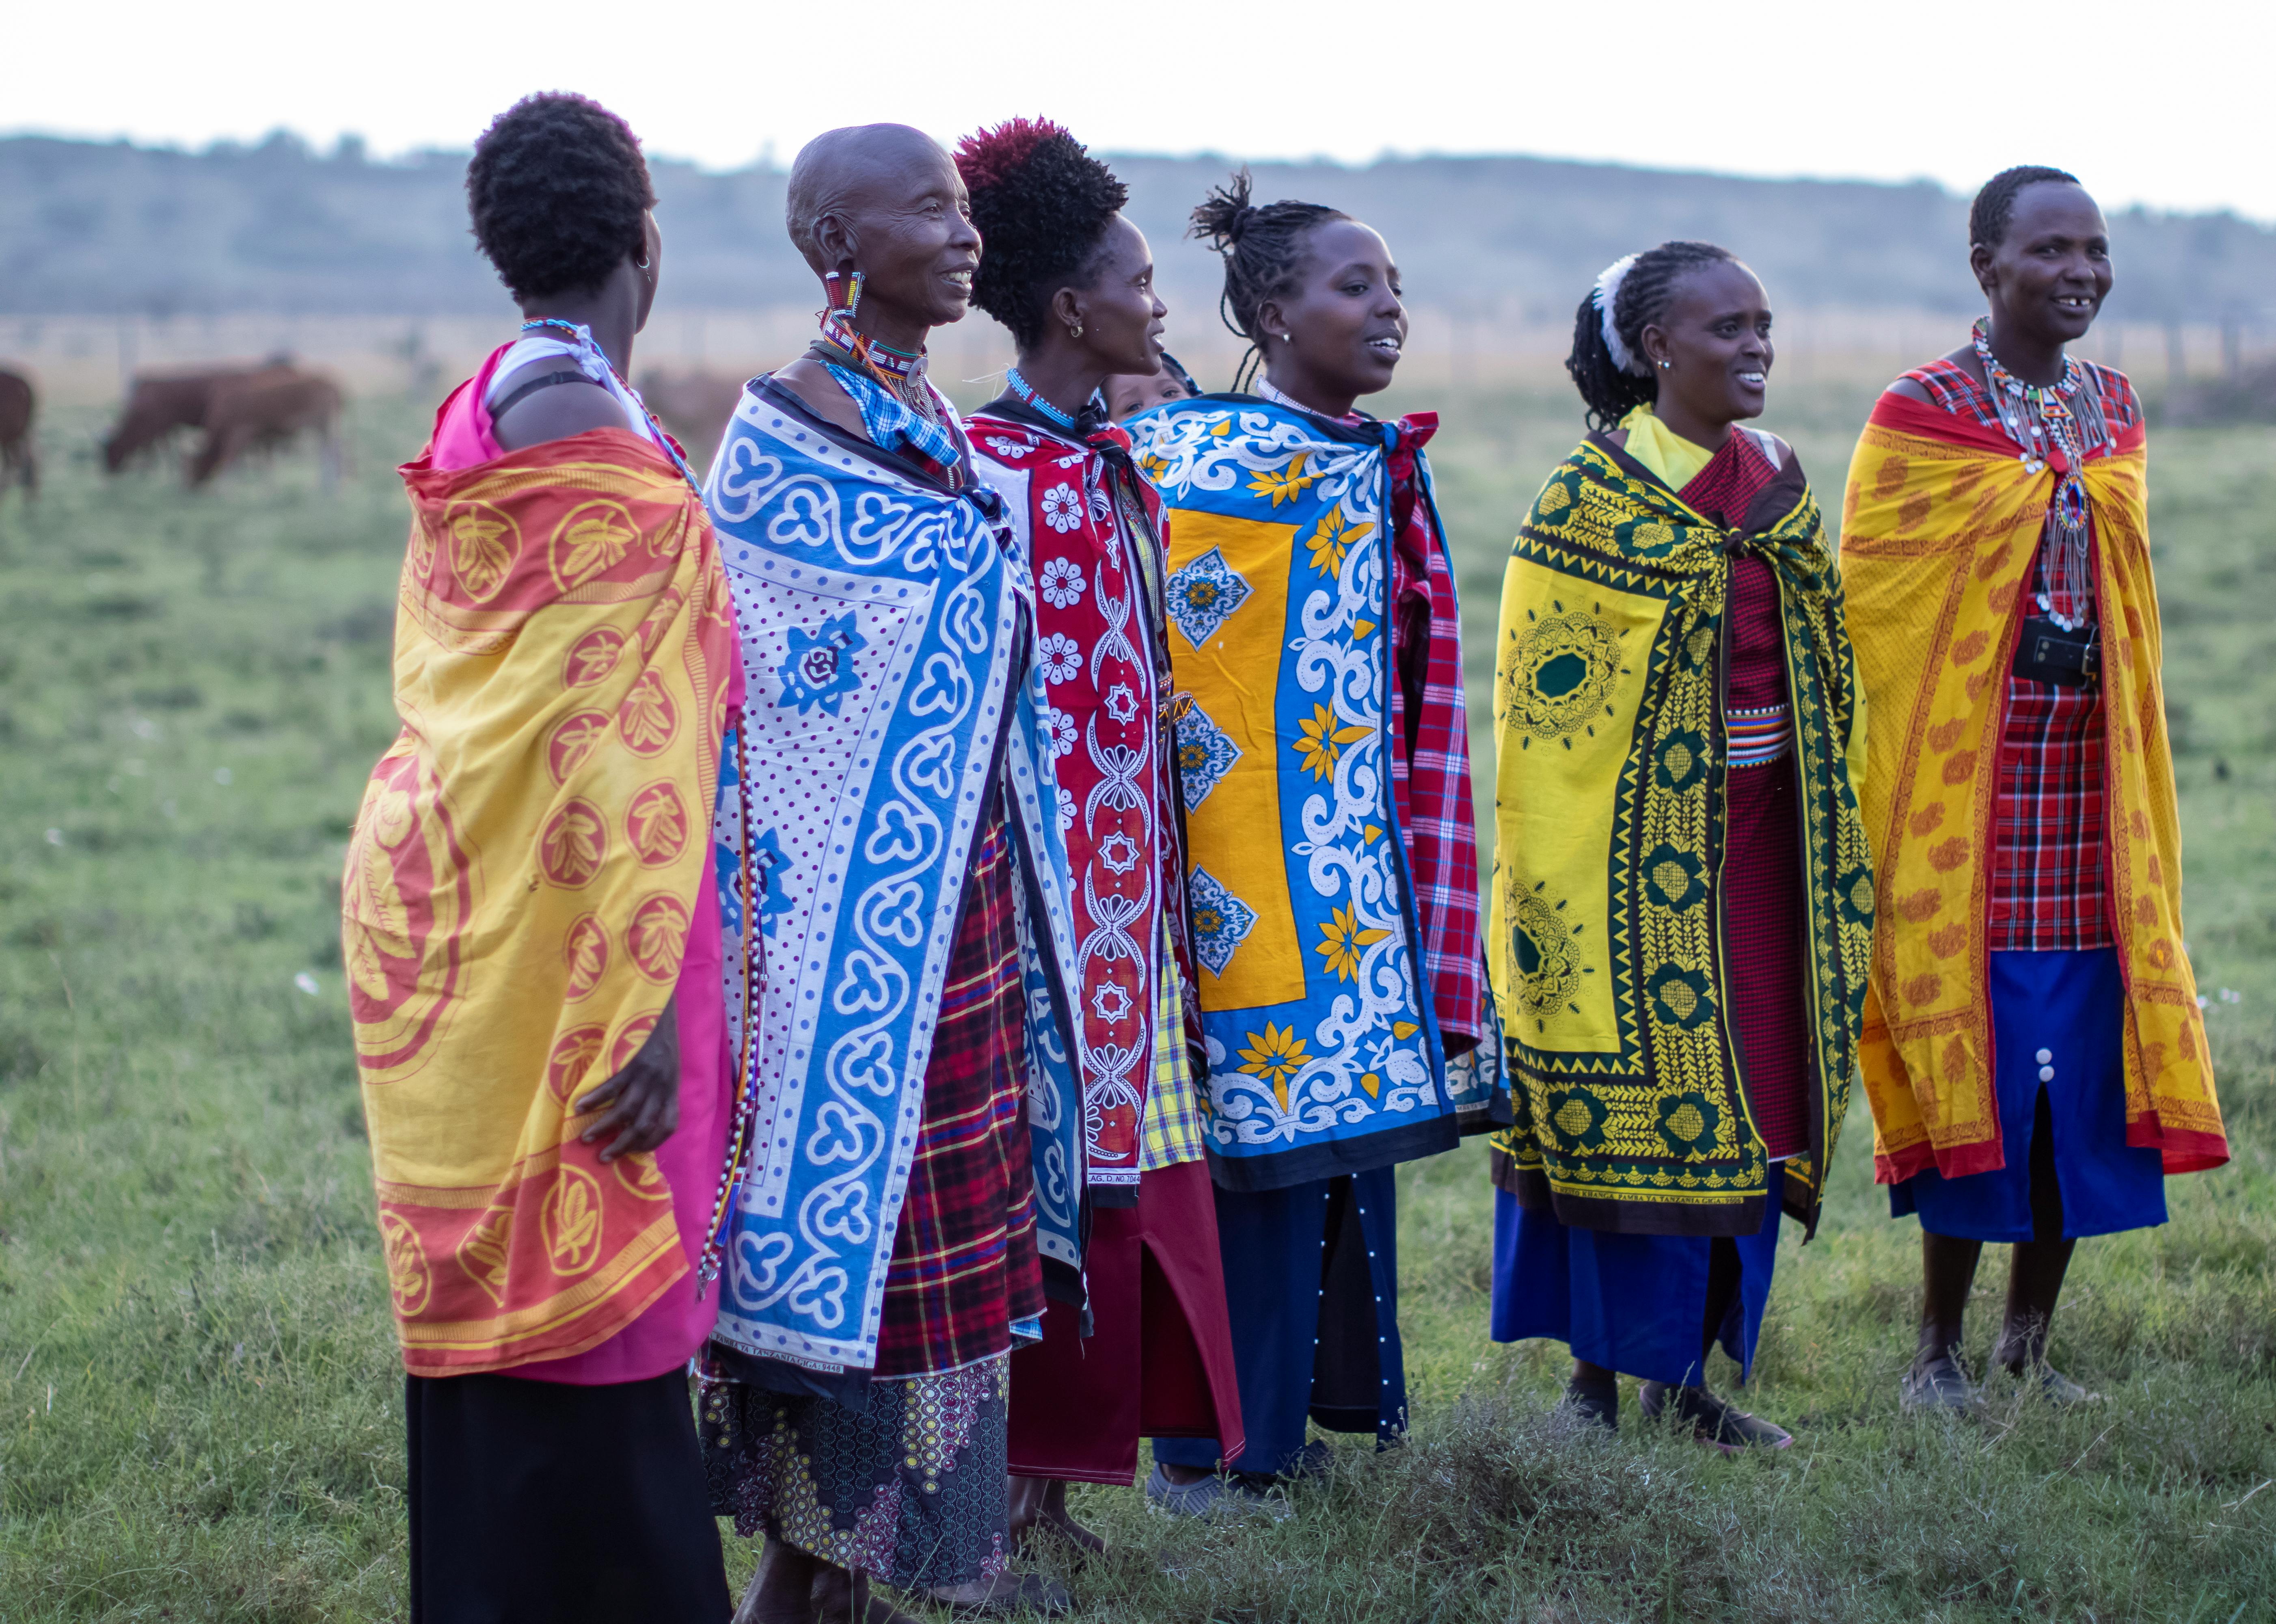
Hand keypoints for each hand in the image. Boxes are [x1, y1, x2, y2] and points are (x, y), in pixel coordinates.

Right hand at [575, 995, 680, 1161]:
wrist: (659, 1006)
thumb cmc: (660, 1040)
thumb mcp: (668, 1068)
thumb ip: (658, 1090)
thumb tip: (636, 1115)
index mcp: (672, 1089)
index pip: (668, 1126)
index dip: (652, 1143)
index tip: (633, 1153)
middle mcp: (662, 1086)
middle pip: (644, 1125)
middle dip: (622, 1145)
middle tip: (603, 1158)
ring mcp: (647, 1074)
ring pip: (626, 1110)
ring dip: (604, 1127)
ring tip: (585, 1137)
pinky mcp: (632, 1061)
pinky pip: (612, 1086)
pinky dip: (595, 1099)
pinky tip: (580, 1107)